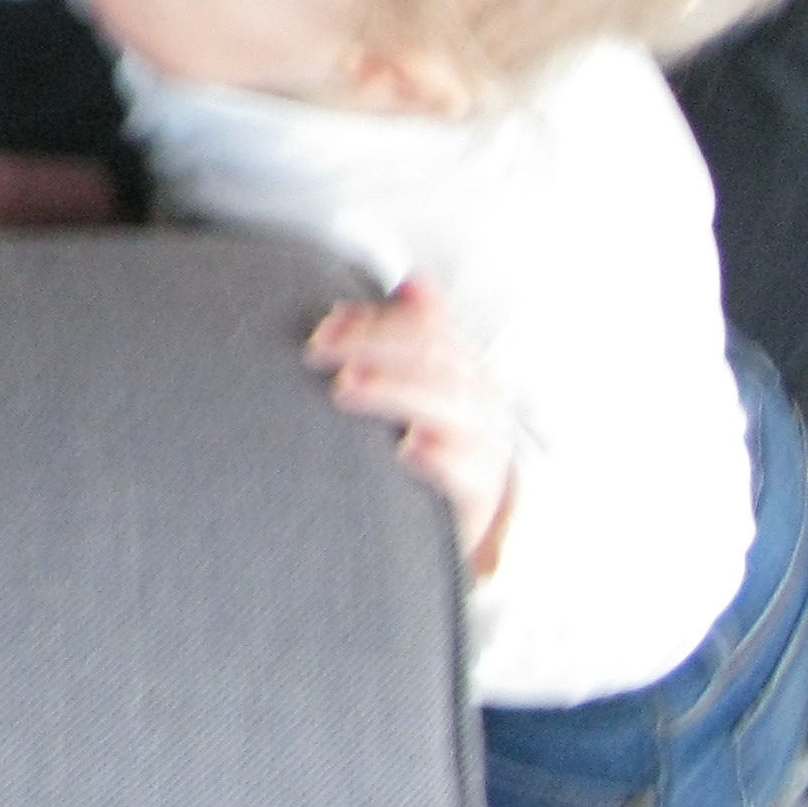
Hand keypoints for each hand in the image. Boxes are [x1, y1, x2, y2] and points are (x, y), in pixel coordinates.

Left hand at [310, 281, 518, 573]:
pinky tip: (407, 450)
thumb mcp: (434, 388)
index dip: (377, 321)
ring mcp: (485, 446)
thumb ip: (418, 336)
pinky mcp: (482, 495)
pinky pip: (468, 473)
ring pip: (449, 404)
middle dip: (375, 346)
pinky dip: (439, 458)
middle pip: (433, 358)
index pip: (428, 328)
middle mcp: (479, 402)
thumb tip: (413, 281)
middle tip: (321, 349)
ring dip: (395, 391)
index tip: (327, 324)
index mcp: (467, 370)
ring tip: (348, 386)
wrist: (484, 525)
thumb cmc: (450, 448)